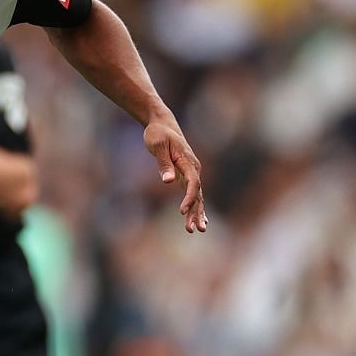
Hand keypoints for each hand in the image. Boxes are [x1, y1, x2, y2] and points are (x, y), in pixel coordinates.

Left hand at [144, 115, 207, 233]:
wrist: (163, 125)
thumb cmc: (158, 134)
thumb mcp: (157, 145)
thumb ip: (163, 163)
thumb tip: (168, 181)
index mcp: (188, 161)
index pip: (193, 182)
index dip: (189, 198)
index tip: (182, 212)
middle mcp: (194, 168)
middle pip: (198, 193)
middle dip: (197, 212)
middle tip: (195, 229)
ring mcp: (192, 173)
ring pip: (197, 196)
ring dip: (197, 213)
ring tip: (196, 230)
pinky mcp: (186, 176)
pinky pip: (193, 194)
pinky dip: (195, 207)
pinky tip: (196, 221)